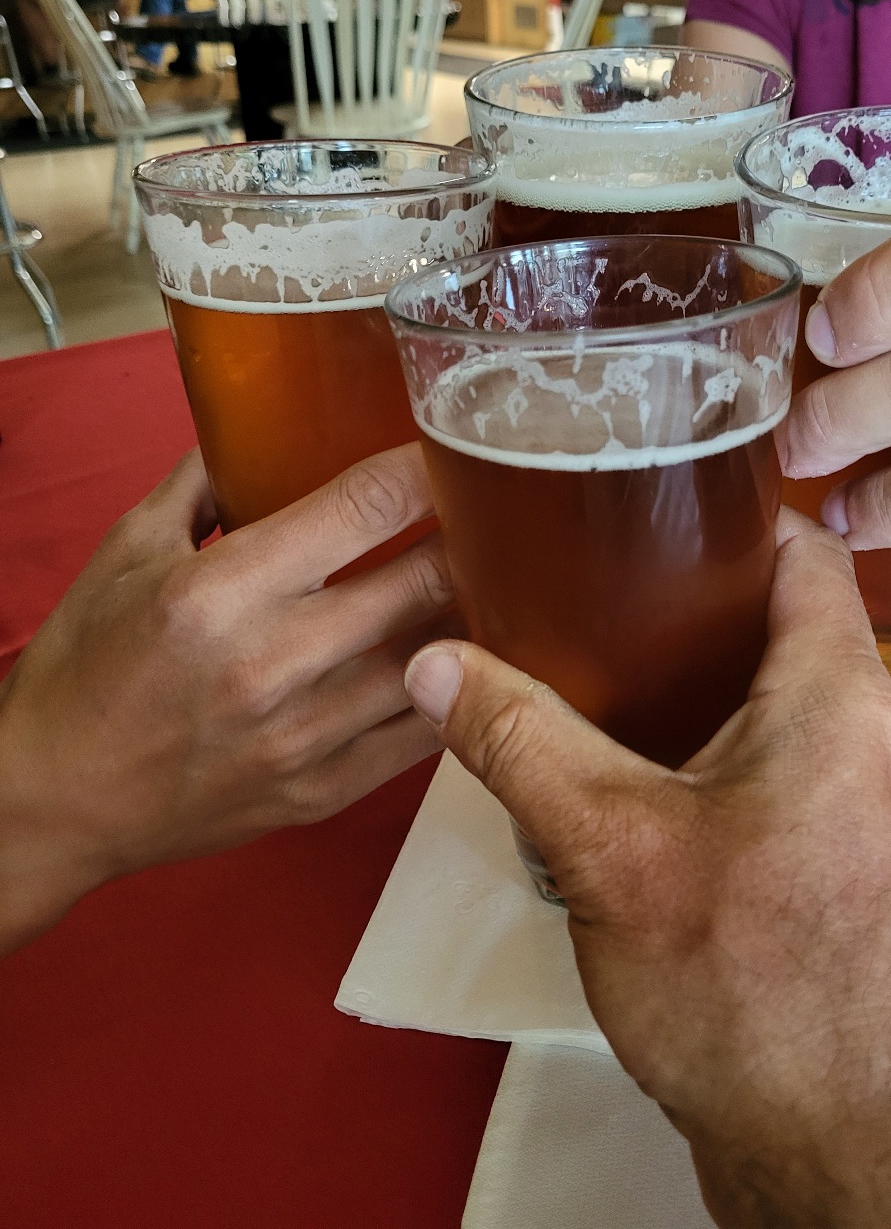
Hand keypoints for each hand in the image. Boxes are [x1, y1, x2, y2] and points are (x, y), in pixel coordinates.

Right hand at [0, 445, 449, 954]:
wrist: (53, 801)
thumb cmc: (84, 672)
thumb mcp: (126, 552)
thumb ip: (201, 482)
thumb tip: (250, 428)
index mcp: (220, 592)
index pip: (362, 507)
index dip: (425, 469)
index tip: (452, 451)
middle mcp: (271, 663)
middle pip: (422, 581)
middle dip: (471, 538)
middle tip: (493, 515)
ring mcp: (304, 736)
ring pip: (439, 660)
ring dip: (476, 613)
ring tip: (500, 580)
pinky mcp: (322, 793)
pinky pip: (423, 737)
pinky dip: (459, 692)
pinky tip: (474, 659)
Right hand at [403, 511, 890, 1228]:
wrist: (835, 1150)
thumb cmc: (743, 981)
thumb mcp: (610, 846)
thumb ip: (519, 740)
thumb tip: (427, 659)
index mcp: (834, 692)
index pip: (805, 545)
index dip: (730, 500)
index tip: (638, 481)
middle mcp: (859, 732)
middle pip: (774, 617)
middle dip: (677, 588)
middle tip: (575, 566)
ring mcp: (847, 803)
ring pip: (761, 697)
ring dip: (680, 674)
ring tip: (576, 649)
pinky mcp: (822, 863)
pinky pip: (758, 763)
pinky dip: (692, 743)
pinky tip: (612, 763)